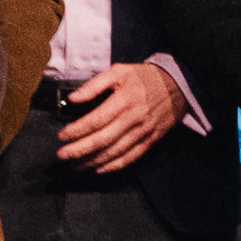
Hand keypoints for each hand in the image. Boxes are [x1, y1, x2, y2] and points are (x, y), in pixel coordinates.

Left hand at [53, 58, 186, 170]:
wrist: (178, 85)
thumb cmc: (145, 77)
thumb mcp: (119, 71)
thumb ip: (94, 84)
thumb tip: (73, 98)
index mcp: (124, 100)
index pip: (96, 120)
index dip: (77, 130)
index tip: (61, 136)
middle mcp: (133, 118)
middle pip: (103, 139)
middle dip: (79, 150)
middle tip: (62, 155)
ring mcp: (143, 131)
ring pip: (115, 152)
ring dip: (93, 161)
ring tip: (76, 166)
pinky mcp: (151, 140)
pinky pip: (131, 157)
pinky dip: (114, 166)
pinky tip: (99, 169)